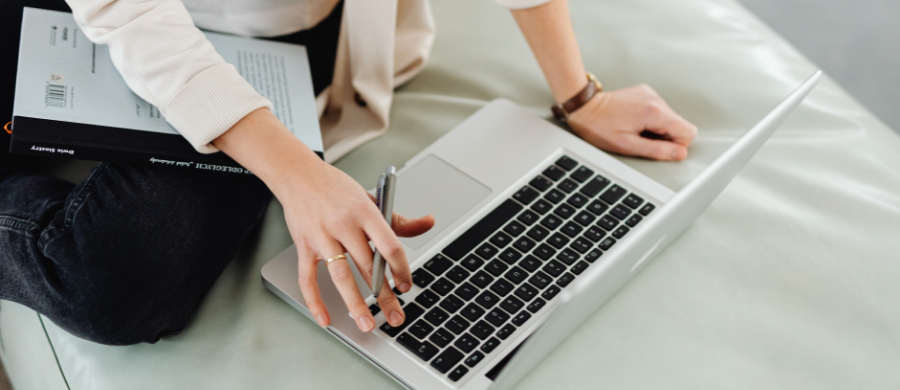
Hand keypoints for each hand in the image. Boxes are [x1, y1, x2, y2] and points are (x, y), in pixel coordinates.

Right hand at [282, 160, 434, 331]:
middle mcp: (343, 224)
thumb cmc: (336, 189)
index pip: (389, 244)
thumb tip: (428, 223)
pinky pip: (308, 278)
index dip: (400, 269)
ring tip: (367, 323)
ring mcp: (322, 236)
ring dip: (355, 303)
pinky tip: (326, 318)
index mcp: (365, 211)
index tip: (406, 286)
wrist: (298, 174)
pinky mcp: (304, 245)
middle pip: (368, 266)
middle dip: (384, 295)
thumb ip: (398, 218)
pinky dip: (315, 301)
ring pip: (340, 276)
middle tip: (396, 317)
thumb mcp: (370, 198)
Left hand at [566, 84, 697, 160]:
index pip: (687, 132)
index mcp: (654, 112)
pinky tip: (634, 121)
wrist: (585, 108)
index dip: (676, 145)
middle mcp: (656, 99)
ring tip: (635, 129)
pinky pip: (659, 110)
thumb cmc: (600, 127)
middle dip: (665, 137)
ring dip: (657, 128)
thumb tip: (679, 154)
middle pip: (679, 124)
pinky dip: (651, 119)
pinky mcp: (645, 92)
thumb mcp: (627, 145)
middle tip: (641, 138)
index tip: (657, 146)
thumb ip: (656, 150)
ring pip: (669, 118)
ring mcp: (651, 93)